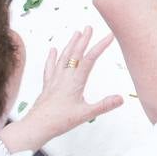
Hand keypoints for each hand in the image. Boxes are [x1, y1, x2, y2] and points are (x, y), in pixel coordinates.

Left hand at [0, 27, 123, 153]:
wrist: (36, 127)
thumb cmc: (59, 121)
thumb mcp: (85, 114)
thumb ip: (103, 105)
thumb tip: (120, 98)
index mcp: (75, 81)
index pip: (90, 59)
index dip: (101, 45)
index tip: (109, 35)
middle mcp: (64, 77)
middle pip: (75, 53)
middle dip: (84, 39)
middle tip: (89, 27)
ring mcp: (54, 80)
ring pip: (63, 57)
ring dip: (70, 44)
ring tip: (76, 33)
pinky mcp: (47, 86)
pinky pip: (50, 67)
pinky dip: (52, 57)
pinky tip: (53, 50)